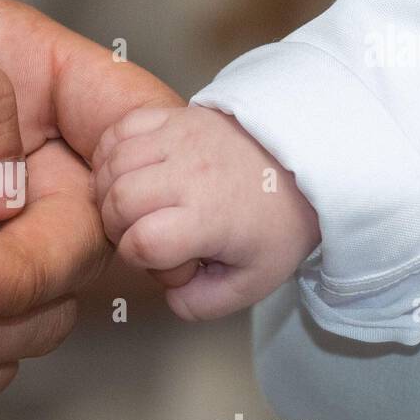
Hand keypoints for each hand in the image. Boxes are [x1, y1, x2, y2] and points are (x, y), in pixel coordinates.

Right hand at [90, 104, 319, 321]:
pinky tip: (126, 171)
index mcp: (209, 217)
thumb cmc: (279, 220)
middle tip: (145, 232)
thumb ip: (204, 303)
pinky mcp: (174, 117)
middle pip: (119, 201)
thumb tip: (169, 297)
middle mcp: (189, 174)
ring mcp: (179, 139)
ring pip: (113, 164)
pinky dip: (111, 152)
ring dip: (110, 191)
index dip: (140, 259)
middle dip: (118, 226)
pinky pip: (121, 129)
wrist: (309, 161)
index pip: (142, 243)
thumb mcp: (254, 281)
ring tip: (135, 205)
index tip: (167, 259)